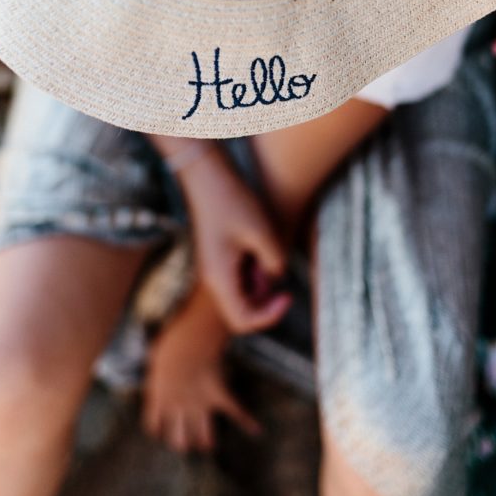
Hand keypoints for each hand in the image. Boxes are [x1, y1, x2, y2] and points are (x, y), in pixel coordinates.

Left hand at [143, 304, 261, 452]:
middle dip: (181, 443)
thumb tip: (155, 354)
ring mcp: (200, 404)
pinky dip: (246, 421)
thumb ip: (157, 363)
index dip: (156, 430)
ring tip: (208, 446)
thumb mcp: (157, 355)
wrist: (189, 344)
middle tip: (185, 445)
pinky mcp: (219, 397)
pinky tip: (256, 430)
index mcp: (160, 398)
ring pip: (203, 433)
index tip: (159, 432)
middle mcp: (179, 407)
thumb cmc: (171, 345)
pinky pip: (235, 411)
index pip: (153, 425)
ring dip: (206, 441)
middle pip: (179, 438)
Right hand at [179, 152, 291, 333]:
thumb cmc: (232, 199)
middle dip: (265, 300)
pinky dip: (252, 271)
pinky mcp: (216, 257)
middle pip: (240, 311)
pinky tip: (259, 246)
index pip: (243, 320)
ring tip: (267, 253)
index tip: (288, 295)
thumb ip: (274, 261)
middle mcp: (212, 278)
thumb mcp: (263, 232)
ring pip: (240, 294)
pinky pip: (236, 278)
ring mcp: (212, 268)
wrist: (207, 175)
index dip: (270, 316)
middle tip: (277, 270)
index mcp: (220, 278)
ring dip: (259, 284)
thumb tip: (275, 276)